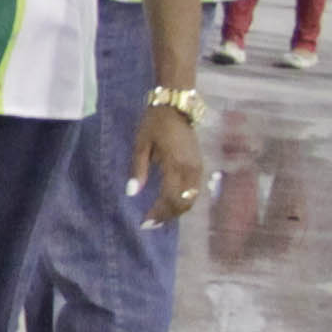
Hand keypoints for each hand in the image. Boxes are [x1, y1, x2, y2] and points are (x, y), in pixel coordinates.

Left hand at [128, 104, 203, 224]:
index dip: (158, 213)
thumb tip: (132, 193)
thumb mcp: (141, 145)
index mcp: (175, 164)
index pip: (170, 198)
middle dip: (167, 216)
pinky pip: (194, 190)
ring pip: (191, 199)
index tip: (144, 223)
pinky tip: (169, 204)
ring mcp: (198, 168)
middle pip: (184, 202)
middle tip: (149, 224)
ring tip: (158, 217)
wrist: (176, 107)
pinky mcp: (199, 165)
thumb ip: (138, 169)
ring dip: (176, 211)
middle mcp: (191, 169)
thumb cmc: (154, 124)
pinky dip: (183, 201)